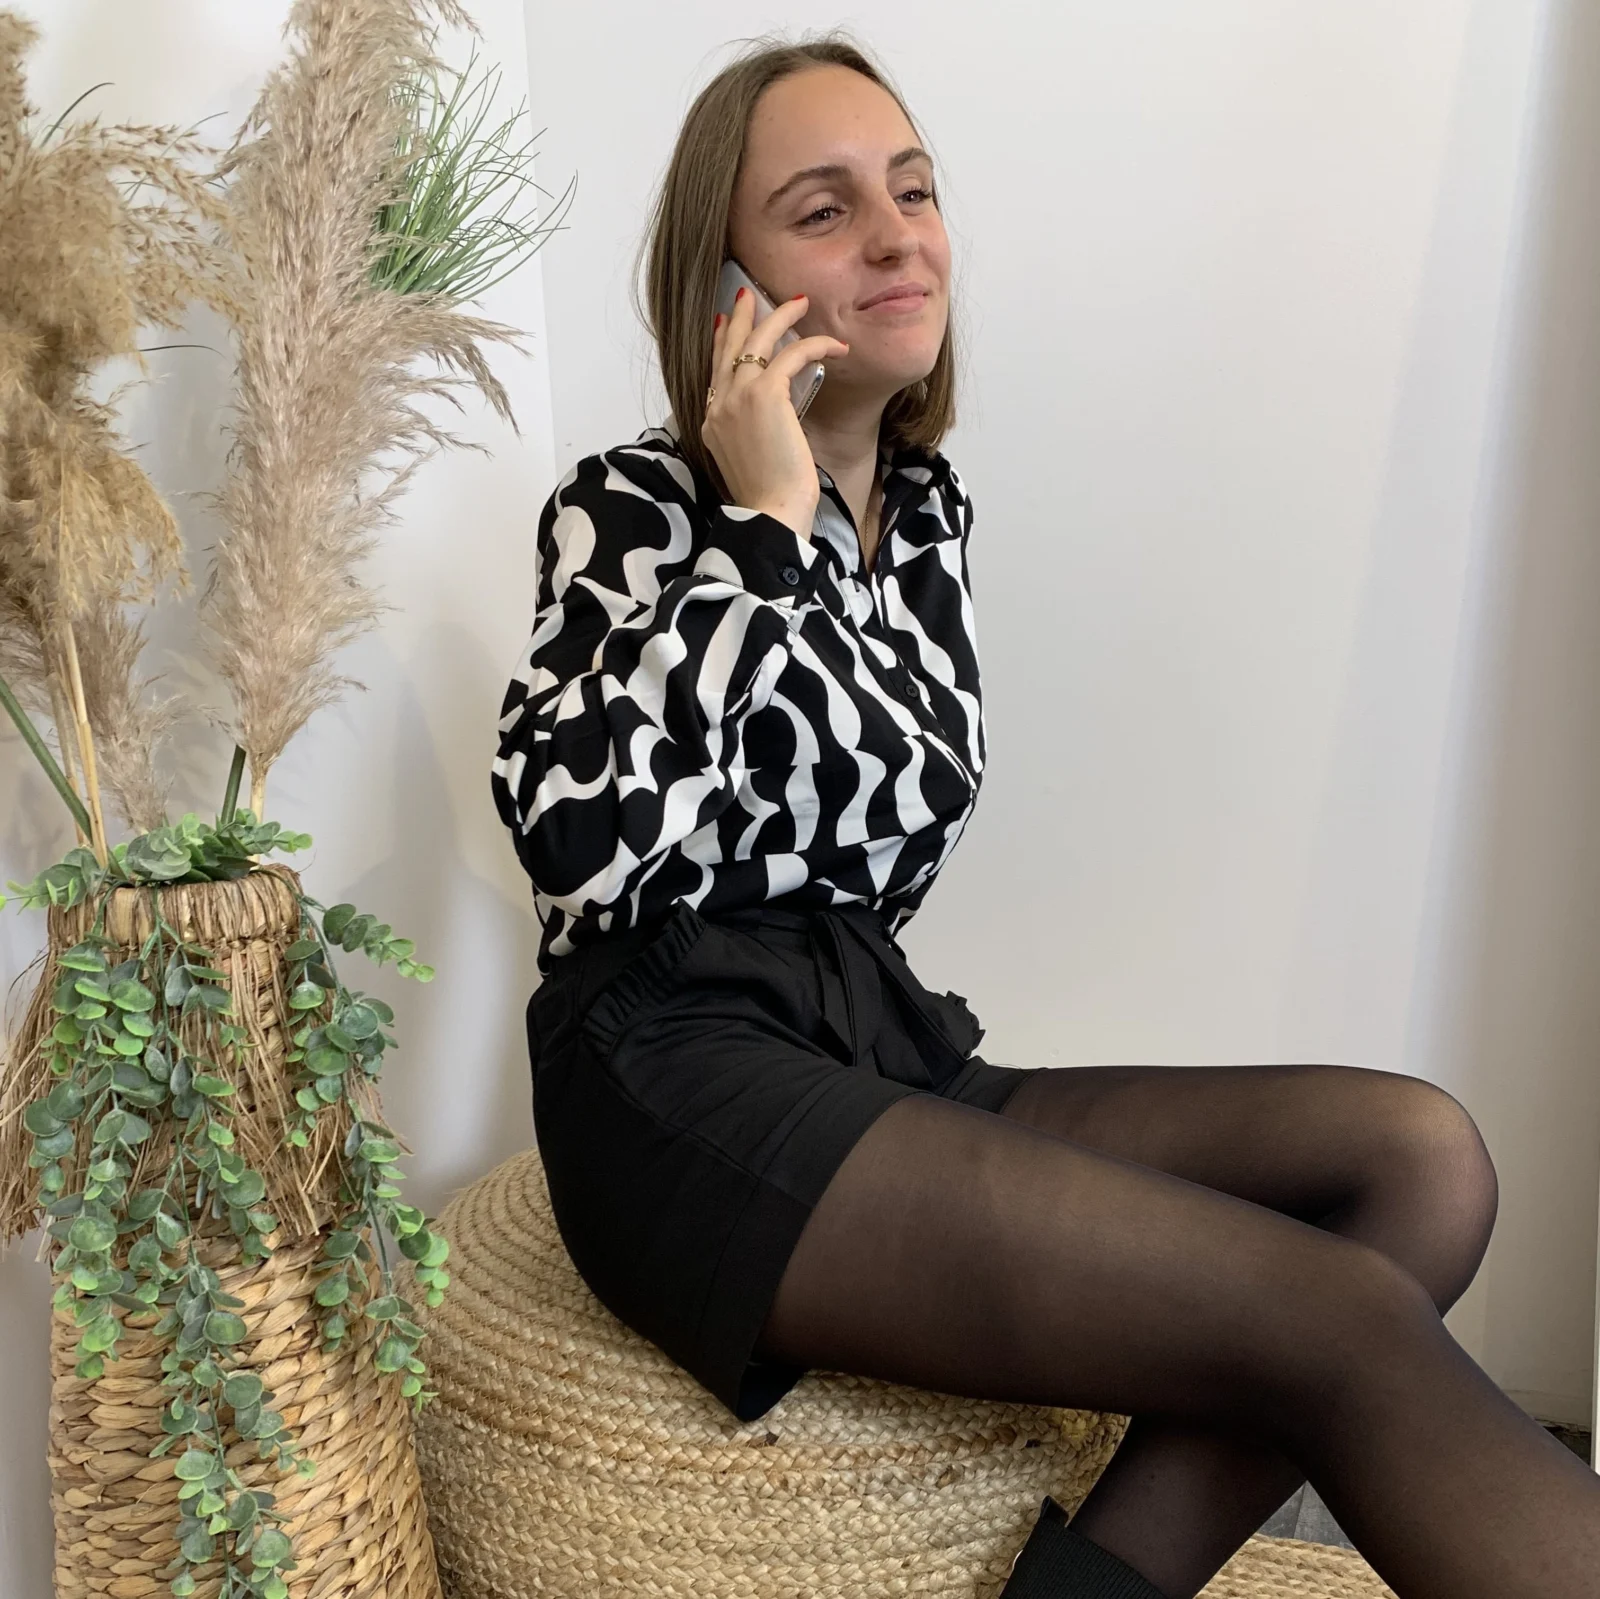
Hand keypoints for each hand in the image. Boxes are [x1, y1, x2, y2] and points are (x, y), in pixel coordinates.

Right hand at [703, 289, 847, 540]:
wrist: (769, 514)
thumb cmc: (768, 499)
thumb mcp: (749, 461)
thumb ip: (749, 433)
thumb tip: (770, 417)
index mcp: (711, 422)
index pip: (715, 372)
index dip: (722, 345)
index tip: (726, 325)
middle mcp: (718, 405)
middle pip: (728, 347)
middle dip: (742, 317)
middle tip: (751, 295)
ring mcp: (737, 397)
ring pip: (758, 341)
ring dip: (782, 317)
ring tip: (801, 303)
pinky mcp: (765, 395)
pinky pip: (791, 354)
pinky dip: (815, 346)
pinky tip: (835, 347)